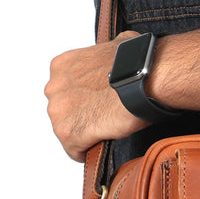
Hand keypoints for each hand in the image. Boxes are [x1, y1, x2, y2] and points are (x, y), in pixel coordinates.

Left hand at [45, 31, 147, 160]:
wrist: (144, 79)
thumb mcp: (116, 46)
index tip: (96, 104)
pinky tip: (99, 146)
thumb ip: (107, 54)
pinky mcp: (68, 132)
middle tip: (102, 118)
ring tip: (105, 132)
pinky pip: (73, 150)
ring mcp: (58, 110)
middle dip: (80, 116)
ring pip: (67, 130)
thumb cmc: (137, 64)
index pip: (65, 90)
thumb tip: (118, 52)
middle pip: (63, 111)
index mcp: (63, 65)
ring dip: (83, 134)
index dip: (83, 100)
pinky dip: (85, 152)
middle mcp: (55, 86)